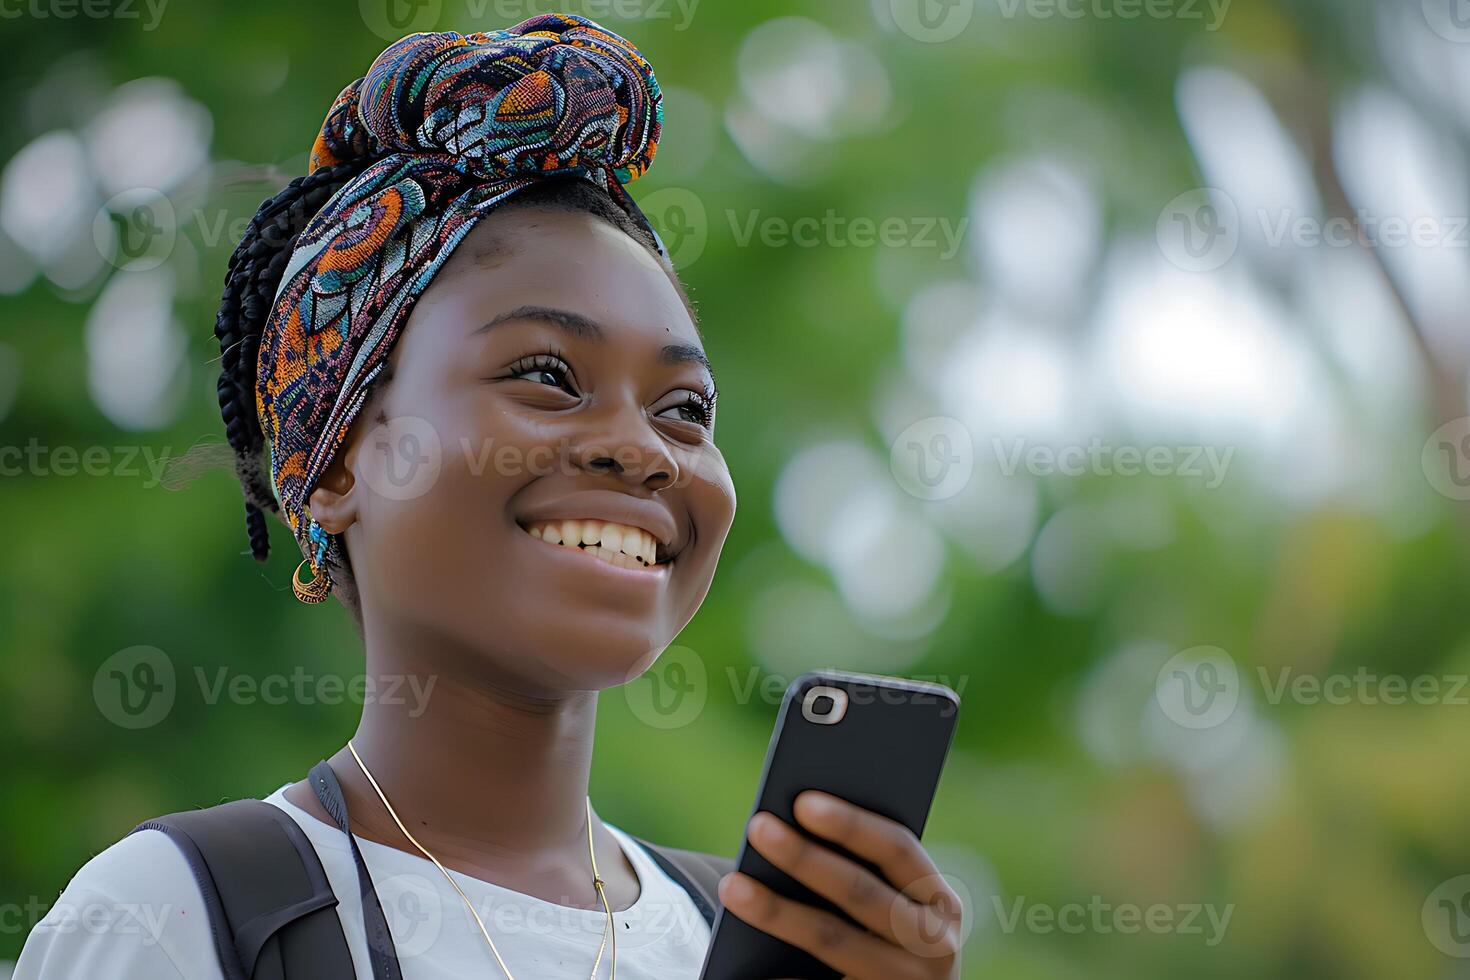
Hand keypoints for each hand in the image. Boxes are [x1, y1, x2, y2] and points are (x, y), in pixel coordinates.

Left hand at [717, 790, 962, 979]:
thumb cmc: (889, 935)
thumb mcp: (898, 905)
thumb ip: (867, 870)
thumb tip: (794, 821)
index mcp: (941, 902)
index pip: (897, 848)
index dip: (851, 823)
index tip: (802, 801)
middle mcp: (933, 946)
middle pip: (859, 891)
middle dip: (805, 856)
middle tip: (758, 826)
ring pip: (831, 939)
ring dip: (776, 911)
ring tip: (732, 885)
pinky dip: (774, 971)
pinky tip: (739, 955)